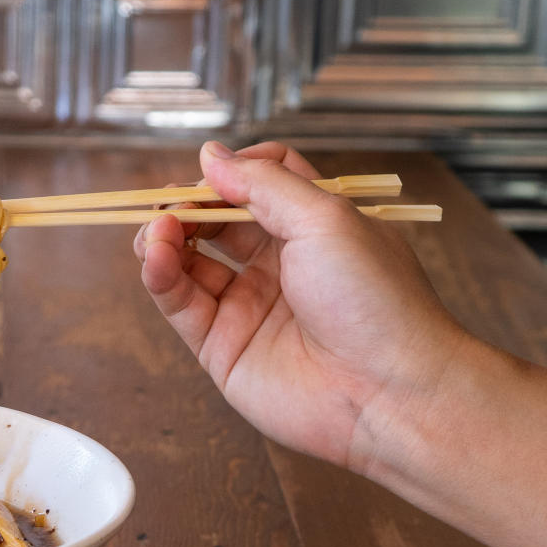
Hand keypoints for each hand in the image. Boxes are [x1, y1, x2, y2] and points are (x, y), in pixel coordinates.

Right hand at [132, 140, 469, 471]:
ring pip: (190, 261)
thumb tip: (210, 155)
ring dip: (165, 238)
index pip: (262, 184)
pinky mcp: (221, 347)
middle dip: (187, 205)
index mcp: (314, 228)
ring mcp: (248, 306)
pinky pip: (180, 303)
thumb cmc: (374, 299)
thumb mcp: (324, 218)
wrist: (389, 391)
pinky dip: (161, 275)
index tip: (213, 171)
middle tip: (167, 203)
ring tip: (157, 230)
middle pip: (217, 221)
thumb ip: (263, 183)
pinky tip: (158, 256)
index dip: (234, 172)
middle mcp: (279, 265)